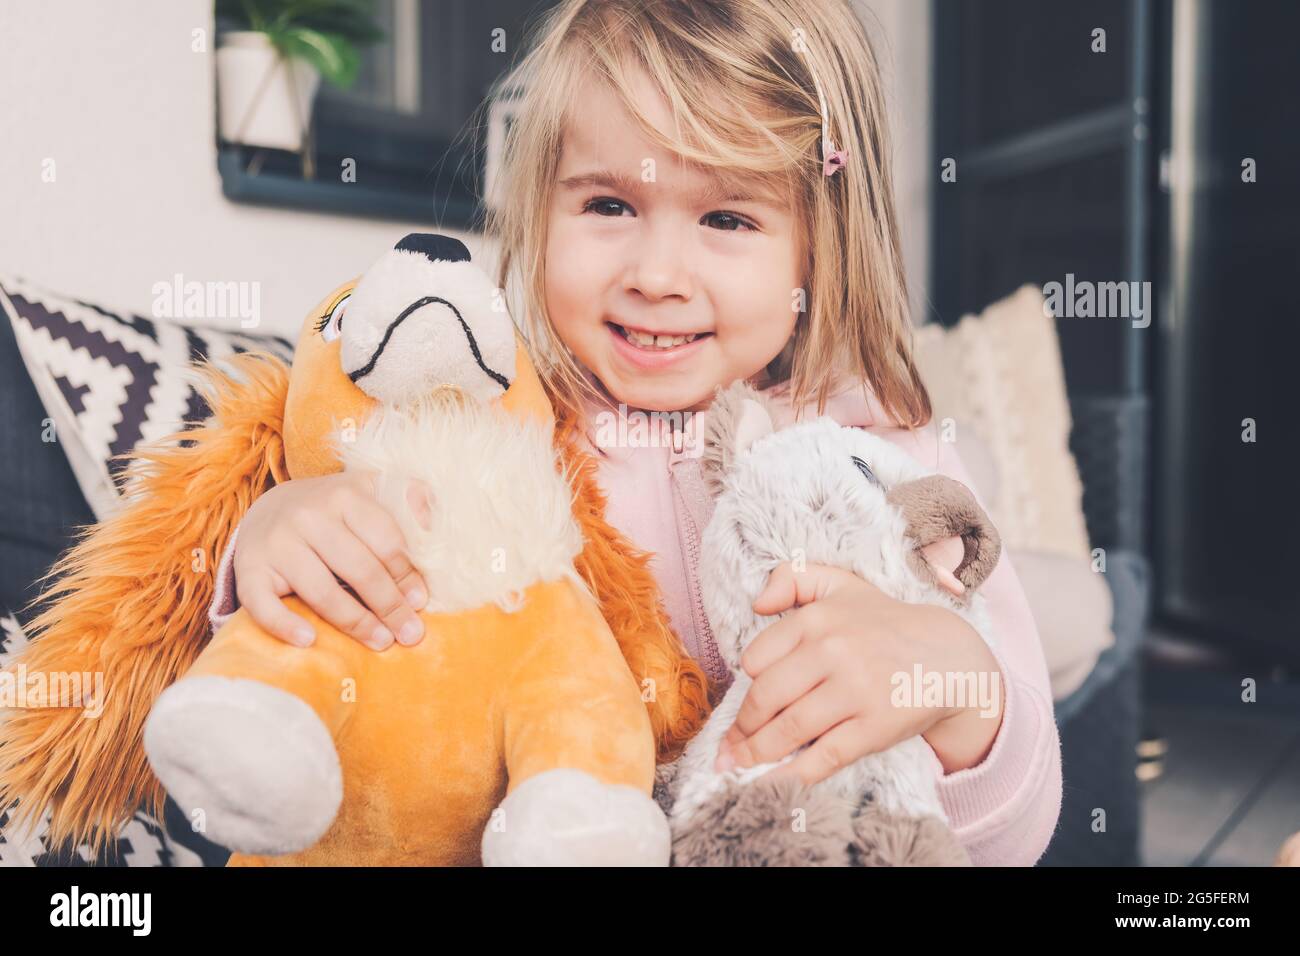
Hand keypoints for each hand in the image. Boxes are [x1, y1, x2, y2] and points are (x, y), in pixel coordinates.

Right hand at [234, 472, 429, 649]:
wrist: (270, 508)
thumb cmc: (333, 510)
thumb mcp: (370, 491)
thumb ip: (407, 498)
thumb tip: (434, 523)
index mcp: (345, 495)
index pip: (386, 541)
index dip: (408, 575)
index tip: (422, 601)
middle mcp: (308, 516)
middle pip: (359, 569)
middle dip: (390, 605)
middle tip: (411, 633)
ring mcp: (276, 543)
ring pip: (321, 591)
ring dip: (356, 622)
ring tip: (381, 642)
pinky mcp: (250, 570)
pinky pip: (263, 604)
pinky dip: (284, 624)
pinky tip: (309, 641)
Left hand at [715, 561, 1003, 785]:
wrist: (950, 656)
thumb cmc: (884, 622)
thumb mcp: (841, 585)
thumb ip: (793, 578)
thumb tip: (757, 603)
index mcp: (817, 618)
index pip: (756, 658)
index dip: (745, 684)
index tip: (742, 702)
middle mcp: (833, 652)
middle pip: (766, 698)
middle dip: (741, 728)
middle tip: (729, 746)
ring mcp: (854, 691)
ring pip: (788, 730)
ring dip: (755, 754)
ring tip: (737, 766)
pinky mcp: (874, 728)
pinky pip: (823, 756)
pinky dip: (791, 774)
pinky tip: (770, 782)